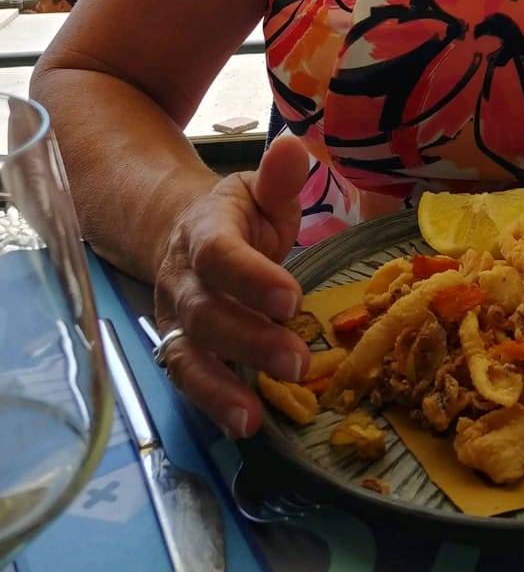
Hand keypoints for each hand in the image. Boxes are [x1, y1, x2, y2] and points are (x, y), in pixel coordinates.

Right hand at [152, 133, 311, 438]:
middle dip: (249, 340)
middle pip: (206, 313)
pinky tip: (243, 424)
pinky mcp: (179, 348)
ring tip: (254, 417)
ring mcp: (176, 318)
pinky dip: (211, 404)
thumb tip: (294, 147)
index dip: (251, 277)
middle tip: (297, 360)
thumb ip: (279, 178)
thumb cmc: (239, 216)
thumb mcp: (260, 191)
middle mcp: (183, 279)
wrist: (184, 234)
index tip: (291, 297)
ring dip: (221, 387)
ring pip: (188, 355)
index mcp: (205, 231)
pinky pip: (187, 380)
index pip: (219, 254)